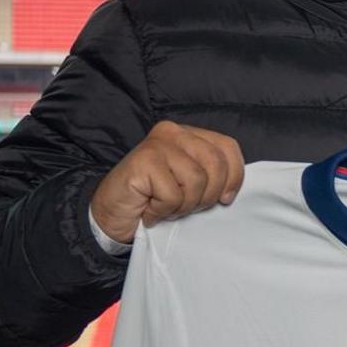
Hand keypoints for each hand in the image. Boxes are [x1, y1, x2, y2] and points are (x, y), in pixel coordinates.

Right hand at [89, 120, 245, 245]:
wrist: (112, 213)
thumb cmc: (154, 199)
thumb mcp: (191, 184)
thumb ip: (212, 175)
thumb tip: (233, 189)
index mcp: (190, 134)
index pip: (228, 147)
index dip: (234, 177)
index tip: (225, 199)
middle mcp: (173, 132)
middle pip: (216, 164)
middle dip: (207, 195)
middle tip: (186, 206)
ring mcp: (156, 144)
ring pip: (196, 181)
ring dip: (183, 205)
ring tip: (166, 207)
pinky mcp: (142, 161)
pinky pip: (173, 195)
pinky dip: (163, 211)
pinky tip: (150, 210)